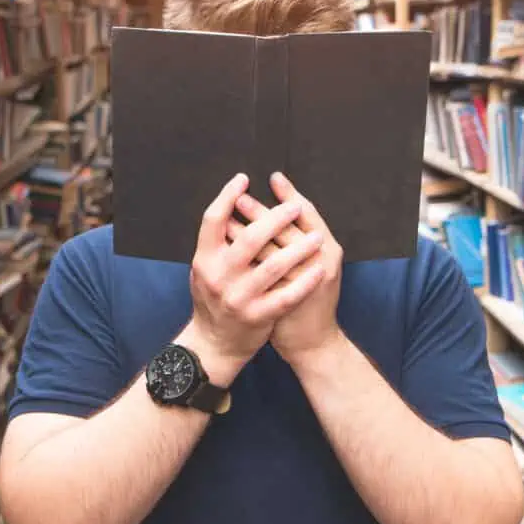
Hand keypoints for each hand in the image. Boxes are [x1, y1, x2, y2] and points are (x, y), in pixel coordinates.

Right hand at [184, 173, 326, 385]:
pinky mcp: (257, 317)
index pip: (212, 220)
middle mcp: (218, 277)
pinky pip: (287, 296)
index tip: (245, 179)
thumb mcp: (204, 270)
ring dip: (299, 248)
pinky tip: (319, 269)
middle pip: (250, 238)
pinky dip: (305, 282)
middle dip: (275, 218)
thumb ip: (217, 243)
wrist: (214, 344)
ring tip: (317, 236)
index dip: (227, 196)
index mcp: (204, 260)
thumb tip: (234, 205)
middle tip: (294, 207)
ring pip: (274, 266)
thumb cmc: (213, 300)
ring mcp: (238, 298)